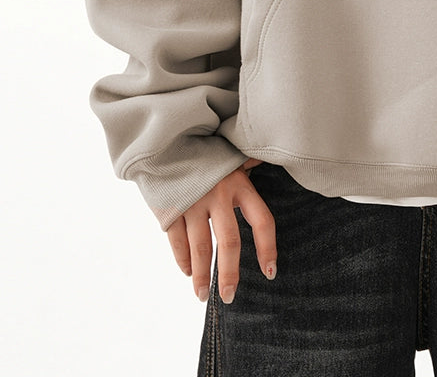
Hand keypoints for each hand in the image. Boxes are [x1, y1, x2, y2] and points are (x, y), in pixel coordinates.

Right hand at [164, 157, 276, 302]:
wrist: (166, 139)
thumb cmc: (205, 149)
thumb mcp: (232, 154)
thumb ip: (249, 163)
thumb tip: (269, 159)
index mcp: (240, 183)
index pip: (262, 220)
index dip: (267, 248)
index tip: (270, 272)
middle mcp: (218, 194)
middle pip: (229, 242)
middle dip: (229, 274)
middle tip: (228, 297)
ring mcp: (193, 202)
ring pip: (200, 248)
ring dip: (201, 276)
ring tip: (203, 295)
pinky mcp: (170, 208)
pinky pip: (177, 241)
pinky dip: (182, 260)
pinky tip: (187, 272)